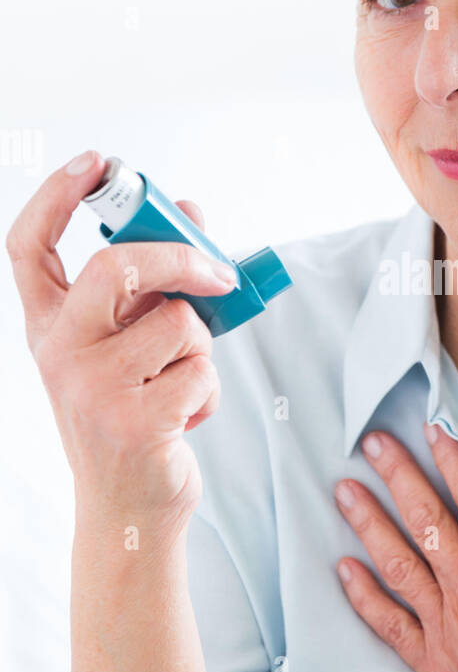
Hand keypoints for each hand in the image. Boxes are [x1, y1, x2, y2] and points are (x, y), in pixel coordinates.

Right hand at [6, 150, 234, 535]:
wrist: (128, 509)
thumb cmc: (134, 416)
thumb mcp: (130, 347)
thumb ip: (154, 285)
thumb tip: (192, 214)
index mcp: (49, 326)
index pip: (28, 248)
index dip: (55, 195)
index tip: (95, 162)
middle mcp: (57, 352)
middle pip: (116, 267)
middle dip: (179, 258)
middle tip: (216, 272)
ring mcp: (89, 389)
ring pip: (176, 322)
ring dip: (200, 347)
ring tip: (180, 382)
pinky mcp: (132, 423)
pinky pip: (200, 371)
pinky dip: (210, 391)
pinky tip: (184, 418)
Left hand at [334, 422, 457, 671]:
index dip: (456, 463)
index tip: (433, 430)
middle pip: (428, 522)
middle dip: (399, 477)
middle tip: (370, 441)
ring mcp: (446, 627)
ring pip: (399, 564)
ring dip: (369, 524)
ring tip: (342, 489)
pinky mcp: (431, 662)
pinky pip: (389, 623)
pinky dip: (364, 595)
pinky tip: (342, 568)